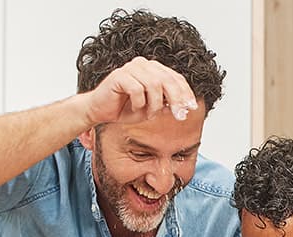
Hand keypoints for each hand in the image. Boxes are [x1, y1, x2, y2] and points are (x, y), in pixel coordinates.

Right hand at [81, 56, 198, 124]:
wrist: (101, 111)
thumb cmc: (126, 108)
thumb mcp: (153, 109)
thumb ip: (167, 105)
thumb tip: (185, 106)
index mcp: (153, 69)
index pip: (176, 77)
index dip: (186, 92)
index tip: (192, 107)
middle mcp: (143, 64)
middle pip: (168, 79)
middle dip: (176, 99)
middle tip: (179, 115)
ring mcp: (131, 68)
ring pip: (154, 85)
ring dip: (155, 104)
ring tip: (149, 114)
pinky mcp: (119, 75)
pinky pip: (137, 89)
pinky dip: (139, 103)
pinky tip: (134, 107)